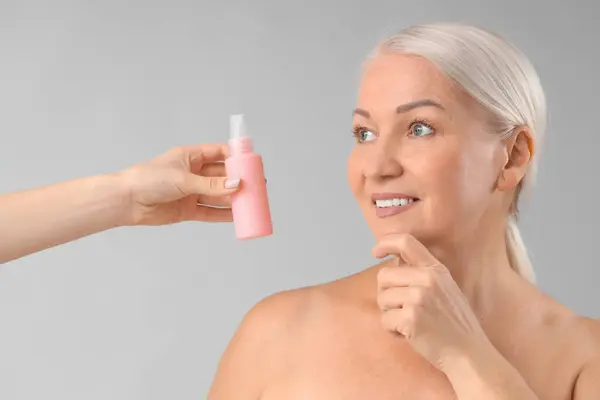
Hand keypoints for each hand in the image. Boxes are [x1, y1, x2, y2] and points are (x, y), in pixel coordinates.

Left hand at [118, 143, 239, 225]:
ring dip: (233, 199)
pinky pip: (210, 211)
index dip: (235, 157)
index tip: (251, 164)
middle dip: (238, 181)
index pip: (218, 153)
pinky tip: (236, 216)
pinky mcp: (187, 209)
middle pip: (221, 176)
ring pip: (217, 195)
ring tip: (251, 203)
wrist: (126, 201)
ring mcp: (191, 192)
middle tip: (256, 186)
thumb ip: (211, 185)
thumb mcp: (184, 179)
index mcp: (190, 156)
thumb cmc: (149, 179)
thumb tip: (236, 185)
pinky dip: (223, 214)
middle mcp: (192, 173)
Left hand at [373, 233, 490, 369]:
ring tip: (410, 322)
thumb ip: (421, 273)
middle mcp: (428, 279)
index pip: (405, 242)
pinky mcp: (410, 318)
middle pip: (383, 276)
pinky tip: (410, 334)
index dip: (385, 243)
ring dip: (390, 314)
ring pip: (381, 299)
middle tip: (402, 309)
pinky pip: (385, 320)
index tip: (376, 252)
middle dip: (386, 293)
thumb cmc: (454, 323)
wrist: (469, 354)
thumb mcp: (445, 288)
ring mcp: (419, 298)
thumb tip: (393, 261)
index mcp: (436, 269)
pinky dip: (392, 330)